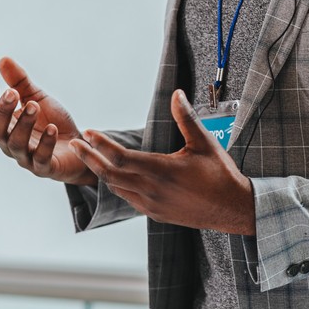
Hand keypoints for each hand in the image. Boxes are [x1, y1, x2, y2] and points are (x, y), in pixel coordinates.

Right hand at [0, 56, 95, 186]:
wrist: (78, 144)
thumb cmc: (51, 121)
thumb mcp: (37, 97)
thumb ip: (20, 82)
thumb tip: (3, 59)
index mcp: (4, 126)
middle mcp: (9, 143)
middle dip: (2, 111)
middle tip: (13, 93)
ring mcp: (26, 158)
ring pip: (16, 144)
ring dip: (24, 123)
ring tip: (34, 106)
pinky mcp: (44, 168)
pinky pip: (40, 158)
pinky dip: (45, 143)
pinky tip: (51, 128)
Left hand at [69, 89, 255, 234]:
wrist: (232, 208)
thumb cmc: (220, 175)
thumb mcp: (205, 142)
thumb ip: (186, 118)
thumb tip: (176, 94)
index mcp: (161, 171)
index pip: (120, 157)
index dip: (101, 144)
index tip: (89, 132)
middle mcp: (152, 190)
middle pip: (109, 175)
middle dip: (90, 158)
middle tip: (76, 144)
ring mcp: (152, 205)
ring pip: (116, 188)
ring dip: (102, 172)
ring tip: (91, 157)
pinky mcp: (155, 214)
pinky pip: (128, 199)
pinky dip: (117, 185)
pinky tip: (115, 176)